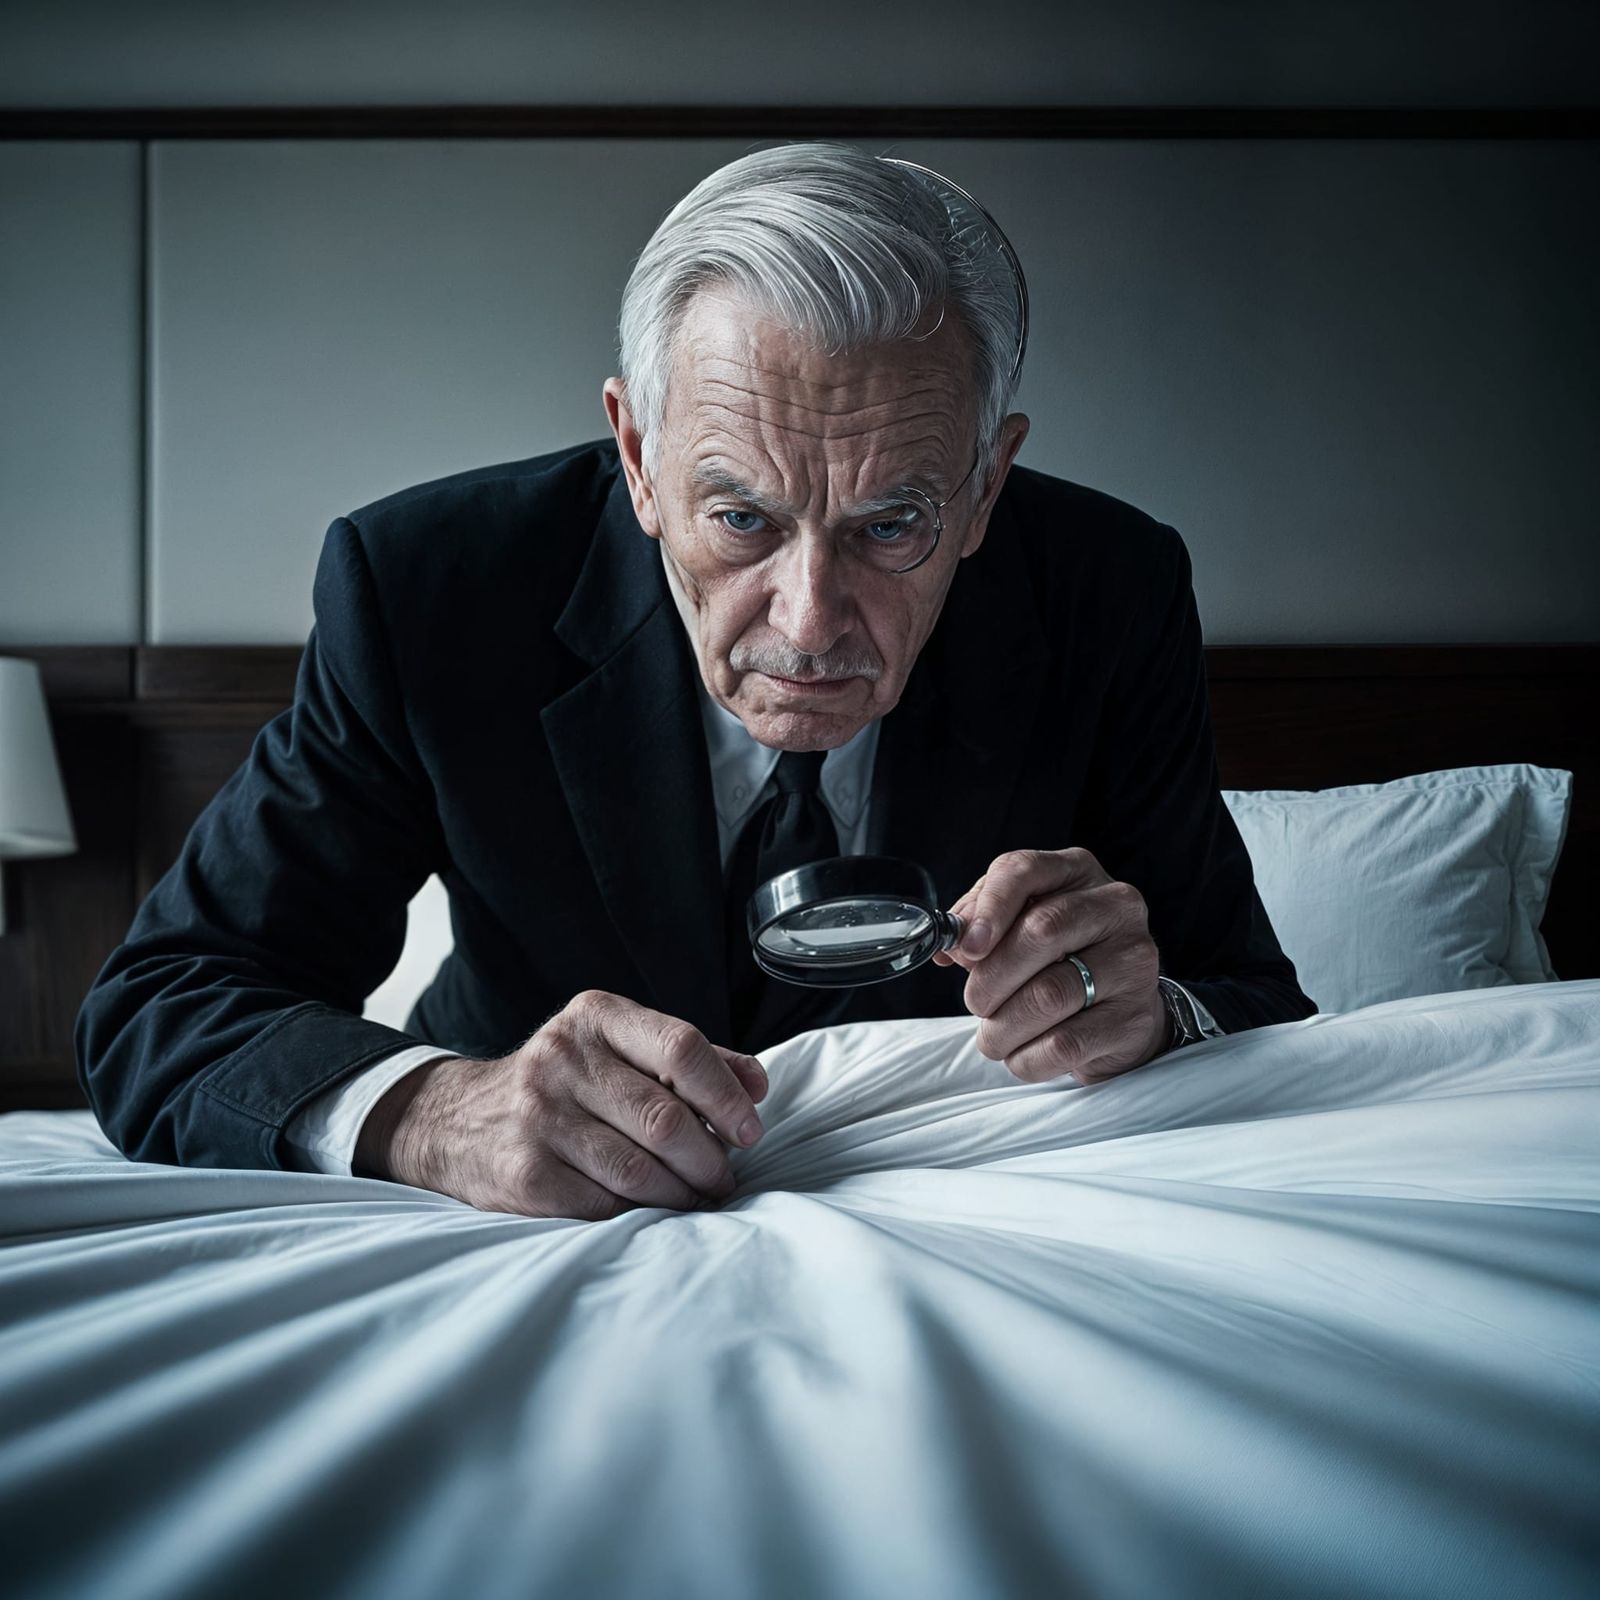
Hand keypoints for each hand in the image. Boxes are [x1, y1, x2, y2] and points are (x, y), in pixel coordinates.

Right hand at [355, 990, 768, 1218]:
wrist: (454, 1121)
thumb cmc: (563, 1084)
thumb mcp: (617, 1047)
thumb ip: (689, 1060)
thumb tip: (757, 1084)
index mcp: (597, 1017)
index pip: (681, 1047)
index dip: (727, 1095)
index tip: (750, 1130)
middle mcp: (563, 1059)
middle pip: (665, 1119)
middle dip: (710, 1159)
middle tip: (724, 1179)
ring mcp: (539, 1118)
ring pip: (639, 1170)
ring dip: (683, 1194)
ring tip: (698, 1199)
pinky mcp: (526, 1175)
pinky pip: (605, 1205)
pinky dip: (641, 1215)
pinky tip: (653, 1213)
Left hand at [932, 847, 1167, 1083]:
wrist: (1118, 1011)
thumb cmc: (1058, 958)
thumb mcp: (1016, 924)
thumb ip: (978, 922)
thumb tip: (953, 943)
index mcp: (1077, 871)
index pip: (1025, 870)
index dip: (989, 908)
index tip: (966, 947)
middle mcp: (1116, 908)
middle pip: (1041, 931)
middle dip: (991, 976)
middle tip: (975, 1002)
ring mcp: (1133, 963)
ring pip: (1050, 994)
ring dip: (1004, 1026)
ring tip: (993, 1036)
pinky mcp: (1135, 1018)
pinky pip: (1066, 1043)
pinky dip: (1028, 1057)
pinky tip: (1021, 1054)